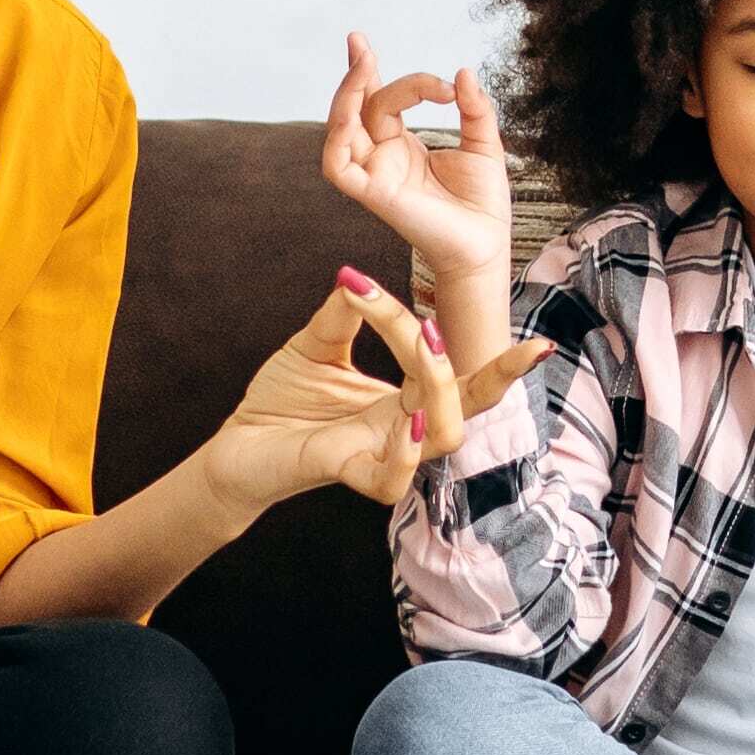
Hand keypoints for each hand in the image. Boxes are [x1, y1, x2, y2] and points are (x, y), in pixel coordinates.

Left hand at [194, 271, 537, 515]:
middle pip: (471, 408)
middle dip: (499, 376)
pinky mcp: (347, 473)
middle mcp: (403, 427)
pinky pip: (392, 479)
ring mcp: (380, 453)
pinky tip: (407, 422)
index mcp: (404, 397)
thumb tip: (357, 275)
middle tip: (519, 344)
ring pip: (444, 437)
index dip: (474, 349)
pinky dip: (405, 454)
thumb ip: (346, 314)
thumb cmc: (281, 401)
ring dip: (443, 392)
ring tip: (428, 350)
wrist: (235, 446)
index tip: (433, 300)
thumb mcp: (316, 345)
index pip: (456, 372)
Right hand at [318, 35, 518, 338]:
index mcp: (403, 146)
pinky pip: (338, 168)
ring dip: (345, 97)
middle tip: (360, 43)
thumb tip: (463, 72)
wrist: (488, 246)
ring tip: (362, 66)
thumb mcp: (484, 144)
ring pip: (341, 131)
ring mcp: (376, 175)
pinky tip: (353, 116)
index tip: (445, 83)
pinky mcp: (374, 195)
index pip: (381, 101)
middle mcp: (383, 158)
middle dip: (357, 73)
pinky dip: (337, 140)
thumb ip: (474, 109)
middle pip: (360, 107)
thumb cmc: (482, 204)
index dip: (393, 77)